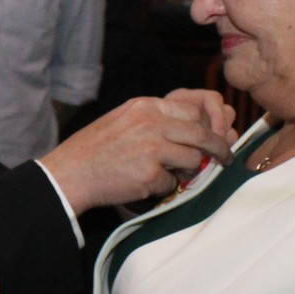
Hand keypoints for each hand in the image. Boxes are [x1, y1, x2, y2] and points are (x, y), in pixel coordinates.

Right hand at [41, 90, 236, 213]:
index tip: (214, 136)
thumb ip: (155, 120)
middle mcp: (152, 123)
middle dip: (218, 148)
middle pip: (201, 133)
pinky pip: (172, 183)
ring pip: (192, 159)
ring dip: (186, 171)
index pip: (192, 109)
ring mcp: (152, 148)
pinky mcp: (150, 173)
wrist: (70, 173)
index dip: (207, 125)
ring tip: (167, 174)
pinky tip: (141, 183)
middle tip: (224, 158)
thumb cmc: (95, 149)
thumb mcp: (124, 120)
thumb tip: (191, 130)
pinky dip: (161, 187)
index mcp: (146, 106)